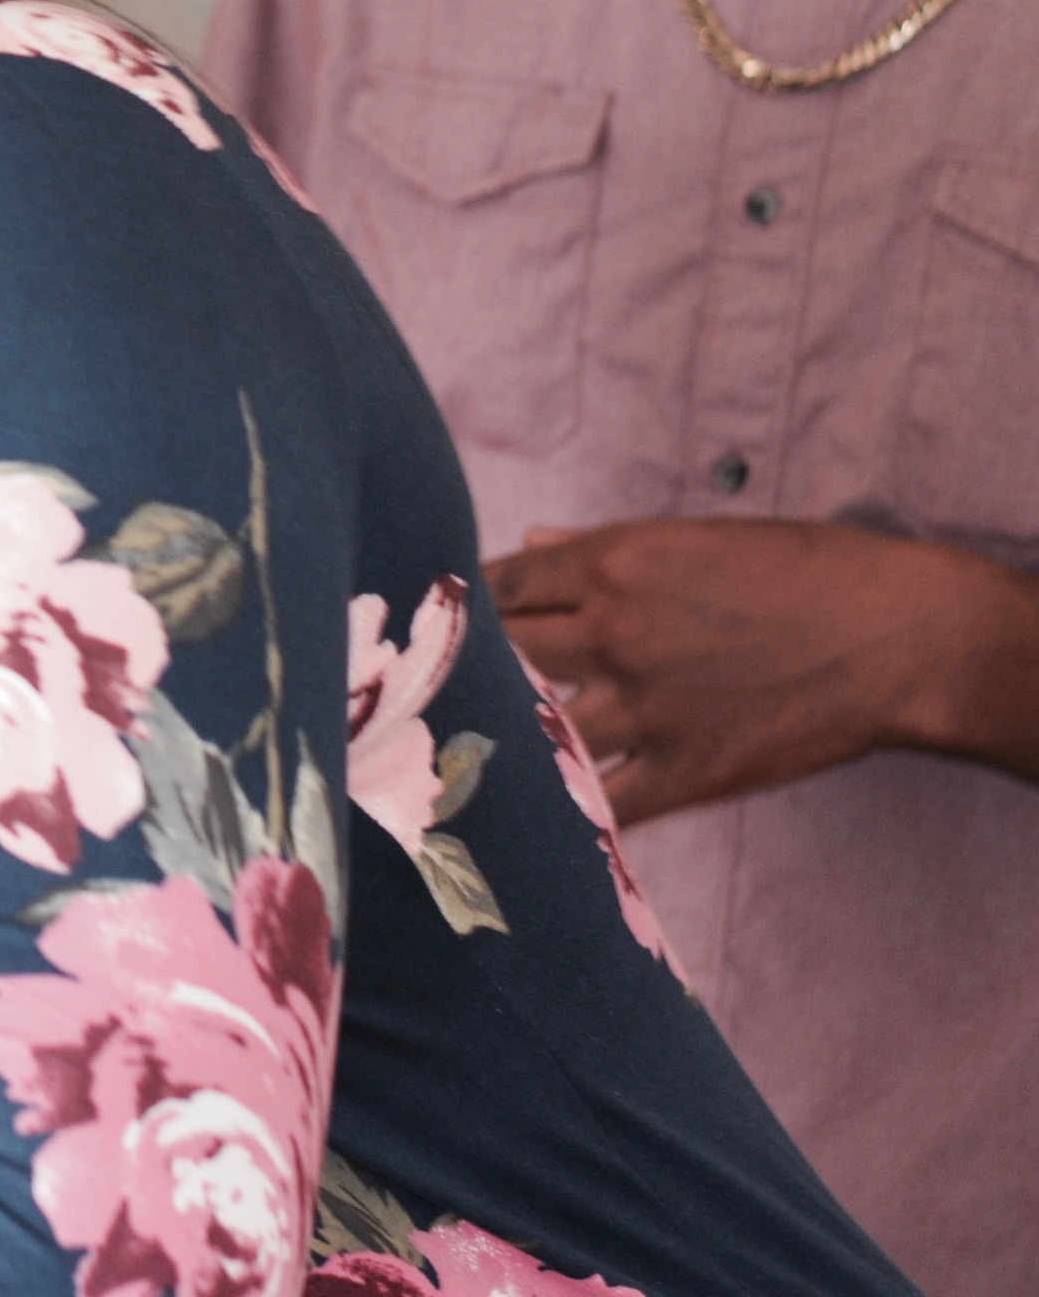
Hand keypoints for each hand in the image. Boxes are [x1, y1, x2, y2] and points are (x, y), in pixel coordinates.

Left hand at [487, 517, 1038, 823]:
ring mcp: (646, 708)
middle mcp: (614, 633)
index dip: (470, 603)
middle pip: (504, 652)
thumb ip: (604, 547)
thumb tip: (535, 539)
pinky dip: (568, 809)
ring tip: (477, 743)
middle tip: (450, 682)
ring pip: (536, 726)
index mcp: (614, 565)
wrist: (898, 638)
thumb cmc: (806, 570)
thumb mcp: (698, 538)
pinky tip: (536, 811)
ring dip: (510, 733)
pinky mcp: (686, 771)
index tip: (451, 618)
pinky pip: (603, 803)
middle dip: (477, 664)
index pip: (503, 584)